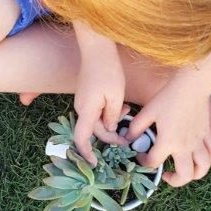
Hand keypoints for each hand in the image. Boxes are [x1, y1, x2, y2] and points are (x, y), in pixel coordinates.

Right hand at [74, 43, 127, 163]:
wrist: (97, 47)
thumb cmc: (107, 70)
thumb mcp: (116, 96)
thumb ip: (113, 116)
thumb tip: (111, 129)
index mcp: (86, 110)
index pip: (82, 138)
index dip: (86, 154)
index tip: (96, 163)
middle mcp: (81, 108)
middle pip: (95, 130)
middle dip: (112, 135)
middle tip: (129, 138)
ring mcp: (83, 101)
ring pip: (98, 120)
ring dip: (113, 122)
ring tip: (128, 113)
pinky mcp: (88, 95)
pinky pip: (98, 111)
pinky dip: (111, 112)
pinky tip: (123, 106)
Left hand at [127, 76, 210, 186]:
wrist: (192, 86)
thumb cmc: (168, 97)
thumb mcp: (147, 112)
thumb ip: (136, 128)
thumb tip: (128, 139)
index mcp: (168, 142)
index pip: (154, 162)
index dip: (144, 162)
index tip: (141, 155)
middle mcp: (185, 147)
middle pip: (184, 175)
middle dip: (174, 181)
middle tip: (166, 175)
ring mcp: (199, 142)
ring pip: (202, 169)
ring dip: (194, 175)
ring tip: (185, 171)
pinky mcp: (208, 135)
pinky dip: (208, 160)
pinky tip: (200, 158)